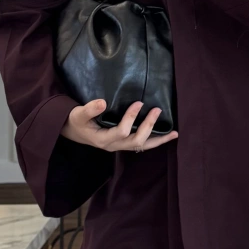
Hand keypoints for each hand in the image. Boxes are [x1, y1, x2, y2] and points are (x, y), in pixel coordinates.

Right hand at [64, 99, 178, 152]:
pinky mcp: (123, 143)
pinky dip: (155, 141)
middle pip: (136, 141)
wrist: (74, 131)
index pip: (121, 131)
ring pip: (142, 146)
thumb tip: (102, 102)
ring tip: (174, 134)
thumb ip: (89, 109)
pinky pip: (142, 145)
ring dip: (158, 140)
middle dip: (149, 126)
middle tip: (157, 110)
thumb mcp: (78, 114)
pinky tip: (166, 136)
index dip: (131, 118)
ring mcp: (120, 146)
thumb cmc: (76, 122)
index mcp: (103, 139)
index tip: (139, 103)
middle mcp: (114, 146)